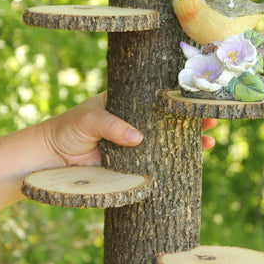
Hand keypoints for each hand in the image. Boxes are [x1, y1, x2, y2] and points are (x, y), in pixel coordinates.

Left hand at [41, 92, 215, 166]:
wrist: (52, 158)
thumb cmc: (68, 129)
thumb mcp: (89, 119)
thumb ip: (111, 125)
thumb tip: (138, 137)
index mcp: (126, 104)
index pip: (156, 98)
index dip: (177, 99)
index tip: (196, 100)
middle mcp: (134, 123)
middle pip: (168, 120)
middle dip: (191, 120)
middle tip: (211, 121)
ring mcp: (135, 145)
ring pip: (167, 142)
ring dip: (188, 142)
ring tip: (209, 142)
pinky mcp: (132, 165)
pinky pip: (156, 163)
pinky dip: (174, 163)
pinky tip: (191, 162)